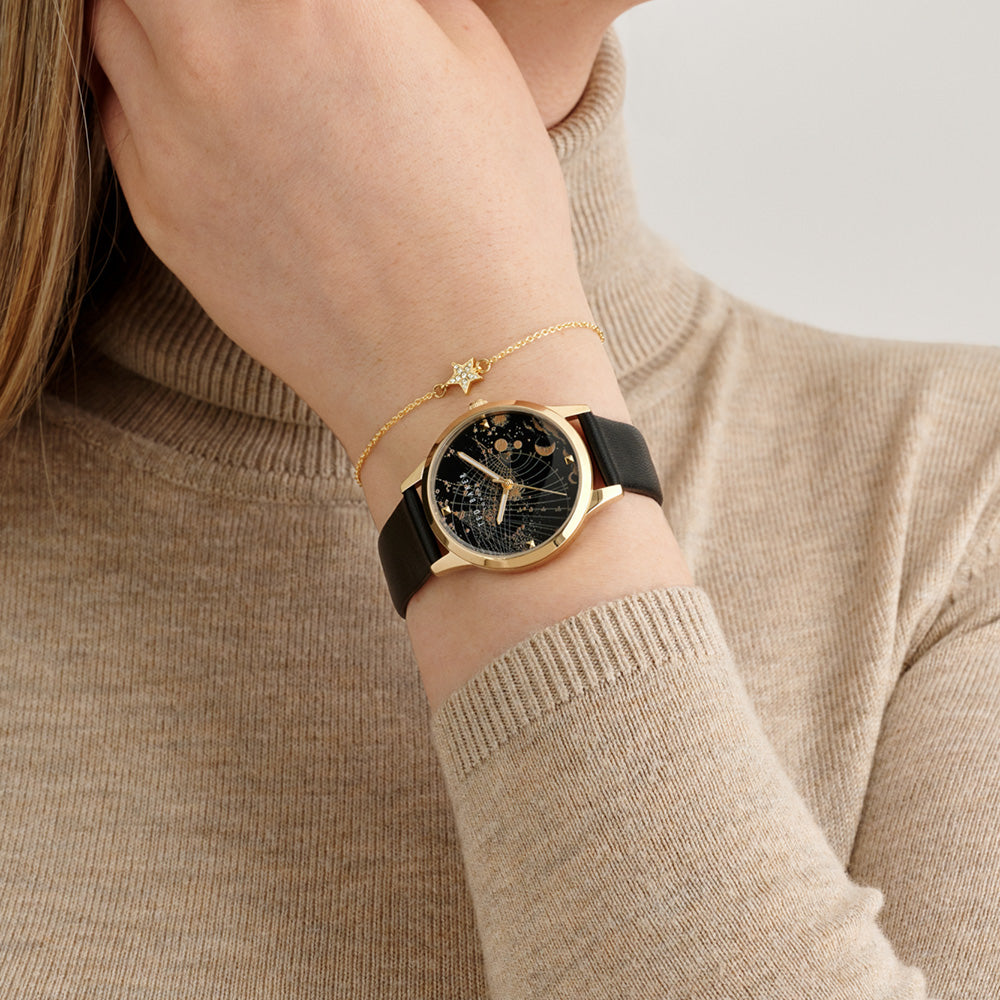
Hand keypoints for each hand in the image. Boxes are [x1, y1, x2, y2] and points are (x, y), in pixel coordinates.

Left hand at [87, 0, 589, 457]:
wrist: (457, 362)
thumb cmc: (492, 219)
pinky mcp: (159, 212)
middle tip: (249, 21)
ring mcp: (173, 133)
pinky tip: (220, 130)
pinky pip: (121, 118)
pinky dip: (155, 103)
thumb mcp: (475, 59)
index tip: (307, 7)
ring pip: (114, 25)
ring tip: (230, 58)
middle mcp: (218, 45)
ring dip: (163, 23)